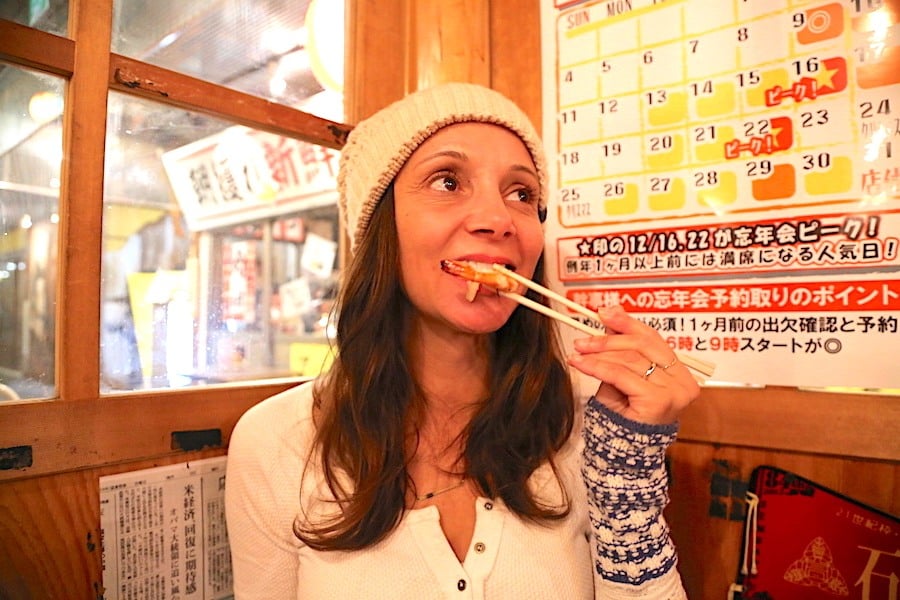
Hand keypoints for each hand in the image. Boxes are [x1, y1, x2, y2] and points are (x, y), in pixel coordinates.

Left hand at [566, 305, 699, 424]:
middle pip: (643, 345)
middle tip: (583, 339)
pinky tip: (580, 363)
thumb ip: (621, 348)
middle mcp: (683, 381)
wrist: (623, 451)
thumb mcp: (623, 375)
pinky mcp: (659, 400)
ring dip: (599, 353)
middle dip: (609, 338)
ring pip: (630, 359)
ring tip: (578, 351)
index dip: (628, 323)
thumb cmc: (625, 414)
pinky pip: (621, 375)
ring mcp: (674, 391)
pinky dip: (597, 366)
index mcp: (679, 372)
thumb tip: (609, 314)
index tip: (604, 313)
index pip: (653, 339)